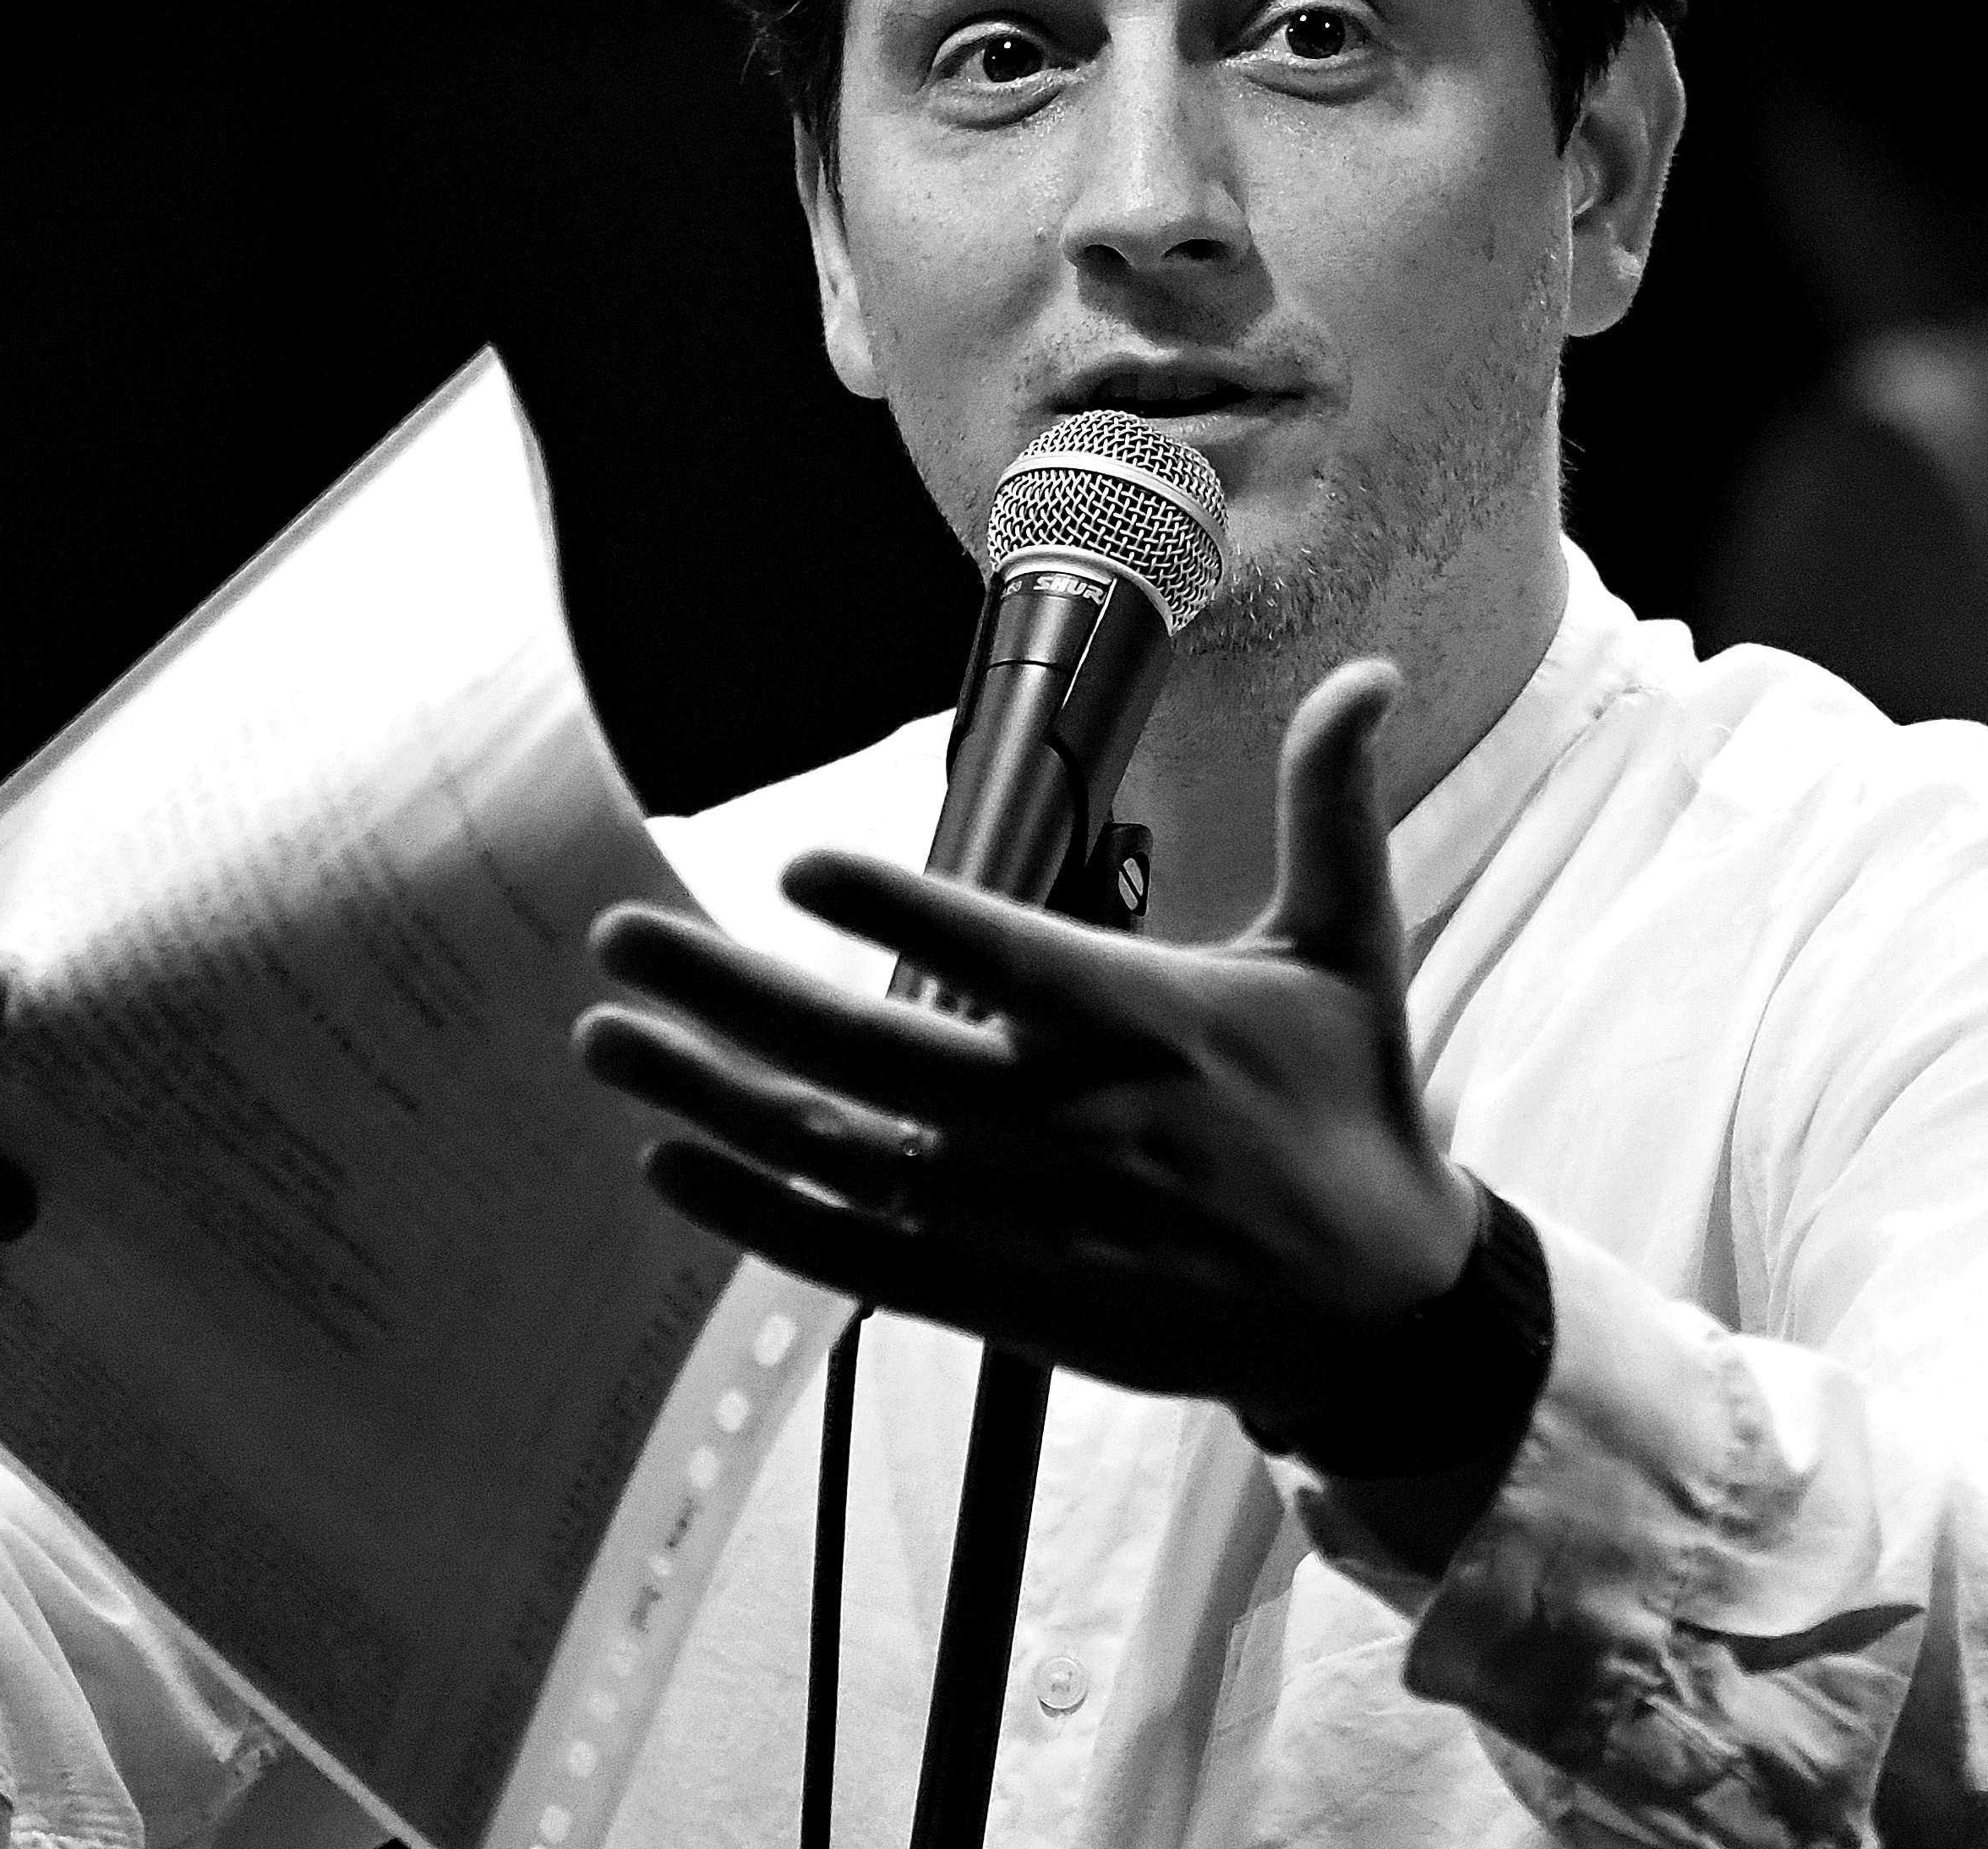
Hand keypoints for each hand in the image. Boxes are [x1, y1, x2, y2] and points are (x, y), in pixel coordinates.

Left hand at [573, 659, 1474, 1426]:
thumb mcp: (1352, 952)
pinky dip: (759, 1215)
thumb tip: (1371, 674)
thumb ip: (1333, 809)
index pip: (1008, 960)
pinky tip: (674, 1163)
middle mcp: (1076, 1126)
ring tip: (611, 1037)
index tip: (798, 865)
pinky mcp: (1007, 1300)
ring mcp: (1029, 1223)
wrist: (1376, 1312)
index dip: (904, 915)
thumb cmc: (1350, 1105)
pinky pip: (856, 1259)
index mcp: (1153, 1023)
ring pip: (842, 1158)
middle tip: (621, 939)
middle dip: (733, 997)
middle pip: (877, 1060)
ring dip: (712, 1100)